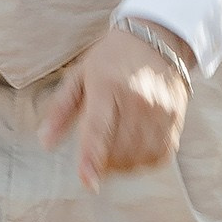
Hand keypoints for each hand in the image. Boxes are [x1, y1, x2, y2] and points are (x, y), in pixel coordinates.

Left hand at [40, 26, 189, 190]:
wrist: (156, 39)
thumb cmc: (110, 59)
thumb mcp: (78, 75)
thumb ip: (60, 109)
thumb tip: (45, 142)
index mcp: (107, 85)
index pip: (99, 129)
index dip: (92, 158)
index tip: (88, 182)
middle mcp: (138, 99)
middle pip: (120, 149)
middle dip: (103, 163)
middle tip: (95, 157)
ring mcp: (160, 110)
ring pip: (140, 156)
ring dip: (123, 165)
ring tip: (113, 153)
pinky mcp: (176, 118)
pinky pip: (161, 154)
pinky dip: (144, 162)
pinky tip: (134, 151)